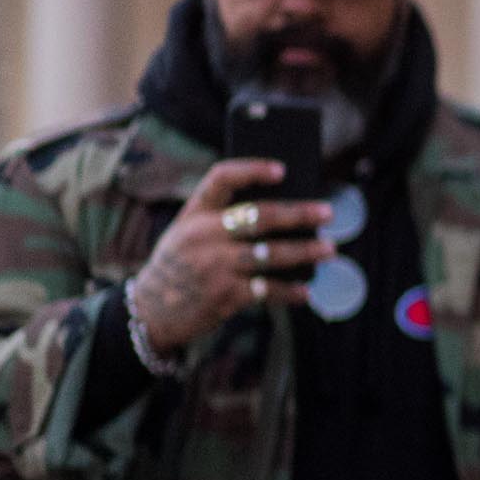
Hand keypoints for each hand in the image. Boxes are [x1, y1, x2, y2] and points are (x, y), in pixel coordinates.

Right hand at [132, 162, 334, 356]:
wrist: (150, 310)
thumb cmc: (181, 265)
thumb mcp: (187, 233)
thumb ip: (221, 221)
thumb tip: (284, 216)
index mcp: (194, 214)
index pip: (221, 178)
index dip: (252, 170)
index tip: (281, 169)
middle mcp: (203, 235)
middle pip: (259, 216)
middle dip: (298, 214)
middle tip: (327, 212)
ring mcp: (215, 265)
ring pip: (271, 253)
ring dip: (304, 252)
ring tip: (329, 249)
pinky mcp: (226, 295)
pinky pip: (268, 290)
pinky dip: (291, 292)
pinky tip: (307, 291)